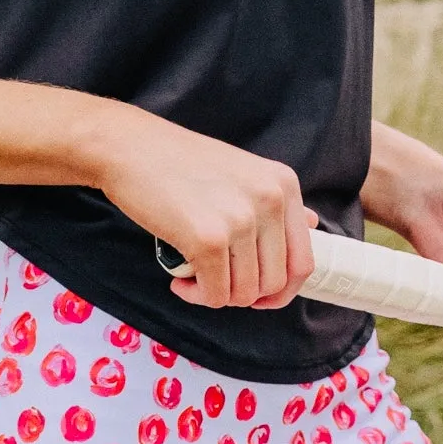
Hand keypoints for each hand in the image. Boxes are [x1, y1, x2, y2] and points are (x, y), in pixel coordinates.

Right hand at [90, 108, 317, 309]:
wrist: (130, 148)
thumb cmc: (179, 162)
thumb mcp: (243, 172)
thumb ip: (276, 203)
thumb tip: (312, 224)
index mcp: (284, 185)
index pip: (304, 260)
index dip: (283, 289)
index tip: (259, 295)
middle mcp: (270, 200)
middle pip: (276, 282)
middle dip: (246, 295)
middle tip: (217, 284)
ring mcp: (241, 220)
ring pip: (245, 293)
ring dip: (217, 295)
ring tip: (194, 279)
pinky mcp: (208, 239)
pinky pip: (215, 294)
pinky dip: (196, 296)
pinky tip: (180, 281)